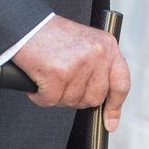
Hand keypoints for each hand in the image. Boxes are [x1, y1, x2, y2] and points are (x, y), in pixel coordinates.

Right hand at [13, 15, 129, 130]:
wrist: (27, 25)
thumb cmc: (53, 36)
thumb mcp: (86, 45)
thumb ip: (98, 67)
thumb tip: (103, 101)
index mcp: (107, 46)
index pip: (121, 82)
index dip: (115, 106)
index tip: (110, 122)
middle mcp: (98, 54)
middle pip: (94, 98)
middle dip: (76, 97)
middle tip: (62, 81)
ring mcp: (79, 64)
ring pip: (71, 101)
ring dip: (56, 95)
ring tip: (50, 73)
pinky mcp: (59, 73)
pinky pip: (50, 100)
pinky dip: (40, 96)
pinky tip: (38, 78)